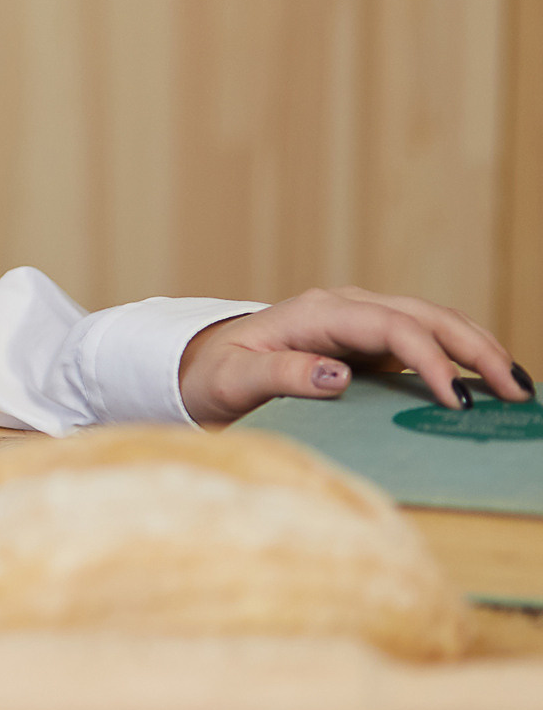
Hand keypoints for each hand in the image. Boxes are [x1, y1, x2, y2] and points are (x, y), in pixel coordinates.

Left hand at [178, 286, 532, 425]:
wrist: (198, 366)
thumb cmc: (214, 375)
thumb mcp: (235, 381)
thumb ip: (280, 375)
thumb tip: (337, 376)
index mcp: (317, 313)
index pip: (391, 327)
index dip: (429, 360)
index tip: (455, 400)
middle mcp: (345, 309)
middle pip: (425, 316)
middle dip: (475, 349)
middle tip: (515, 392)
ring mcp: (360, 322)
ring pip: (433, 323)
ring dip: (478, 350)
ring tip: (517, 387)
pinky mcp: (368, 342)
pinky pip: (424, 343)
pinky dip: (461, 358)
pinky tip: (488, 383)